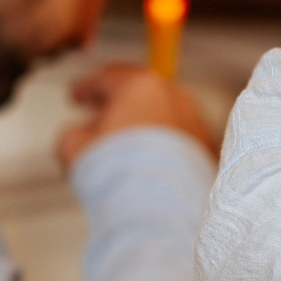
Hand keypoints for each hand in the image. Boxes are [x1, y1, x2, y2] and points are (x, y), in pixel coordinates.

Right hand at [56, 64, 220, 170]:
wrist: (160, 204)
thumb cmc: (115, 171)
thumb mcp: (74, 148)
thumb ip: (74, 133)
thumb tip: (82, 135)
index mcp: (138, 85)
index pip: (107, 77)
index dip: (87, 88)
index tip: (76, 97)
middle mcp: (171, 95)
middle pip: (139, 92)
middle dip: (119, 104)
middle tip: (101, 115)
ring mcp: (194, 119)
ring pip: (163, 114)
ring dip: (144, 124)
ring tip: (124, 147)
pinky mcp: (206, 146)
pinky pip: (179, 139)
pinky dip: (164, 144)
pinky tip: (150, 163)